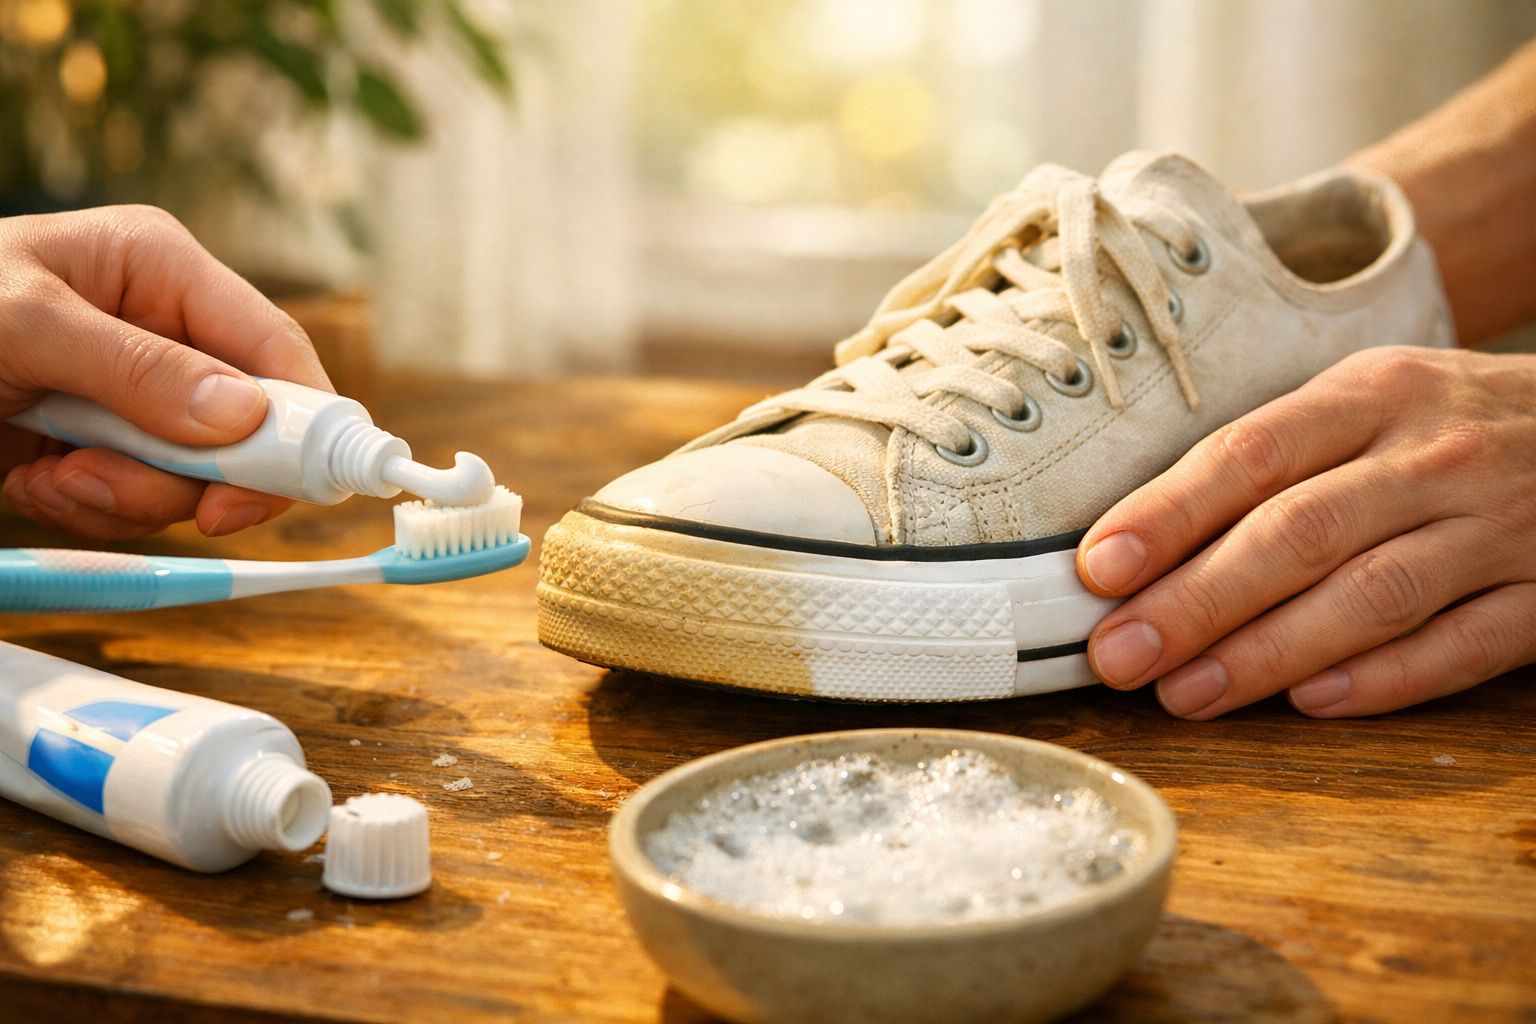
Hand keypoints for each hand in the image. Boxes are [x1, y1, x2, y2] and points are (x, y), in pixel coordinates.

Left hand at [0, 205, 332, 538]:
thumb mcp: (23, 323)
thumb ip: (136, 367)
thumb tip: (245, 414)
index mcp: (161, 271)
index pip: (276, 348)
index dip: (298, 421)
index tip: (278, 489)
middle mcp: (163, 333)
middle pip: (246, 428)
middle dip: (186, 473)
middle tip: (129, 491)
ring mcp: (133, 396)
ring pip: (192, 477)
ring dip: (126, 496)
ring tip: (52, 475)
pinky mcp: (100, 446)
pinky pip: (137, 501)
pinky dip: (90, 509)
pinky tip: (33, 480)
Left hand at [1077, 346, 1535, 718]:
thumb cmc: (1449, 425)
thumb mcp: (1368, 403)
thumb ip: (1273, 462)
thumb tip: (1139, 543)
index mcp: (1373, 395)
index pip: (1251, 452)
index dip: (1169, 514)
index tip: (1098, 569)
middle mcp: (1435, 456)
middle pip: (1300, 532)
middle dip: (1197, 600)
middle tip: (1119, 656)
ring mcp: (1500, 526)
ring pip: (1374, 595)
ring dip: (1268, 651)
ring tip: (1185, 694)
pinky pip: (1465, 645)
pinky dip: (1386, 678)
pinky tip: (1311, 704)